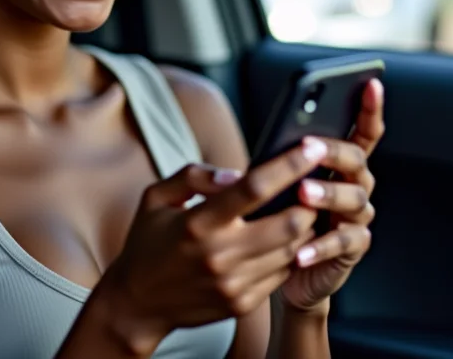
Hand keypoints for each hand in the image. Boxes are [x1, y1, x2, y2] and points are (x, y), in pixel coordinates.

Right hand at [99, 140, 330, 352]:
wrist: (137, 303)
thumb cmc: (148, 242)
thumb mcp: (156, 196)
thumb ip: (194, 176)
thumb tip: (235, 174)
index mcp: (198, 222)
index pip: (254, 189)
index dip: (288, 166)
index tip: (311, 148)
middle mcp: (220, 255)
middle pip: (287, 224)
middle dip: (310, 201)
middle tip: (315, 183)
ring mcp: (234, 284)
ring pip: (291, 251)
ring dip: (306, 227)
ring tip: (307, 207)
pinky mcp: (242, 303)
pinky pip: (282, 274)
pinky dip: (292, 253)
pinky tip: (287, 238)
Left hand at [279, 78, 385, 311]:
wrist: (288, 265)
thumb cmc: (284, 211)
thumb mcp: (283, 179)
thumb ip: (289, 157)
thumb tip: (279, 133)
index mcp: (344, 162)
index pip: (363, 131)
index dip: (370, 108)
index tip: (371, 83)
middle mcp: (358, 184)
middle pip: (357, 160)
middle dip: (334, 150)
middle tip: (309, 145)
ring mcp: (357, 216)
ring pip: (353, 198)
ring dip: (327, 194)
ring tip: (302, 193)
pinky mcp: (352, 249)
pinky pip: (343, 243)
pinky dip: (321, 246)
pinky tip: (300, 249)